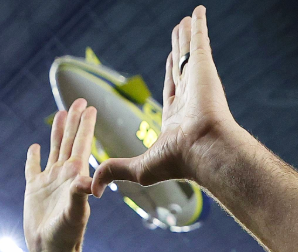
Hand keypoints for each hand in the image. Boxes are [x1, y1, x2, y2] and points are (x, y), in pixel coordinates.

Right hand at [24, 99, 97, 251]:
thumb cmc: (67, 235)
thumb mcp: (75, 213)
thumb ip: (79, 194)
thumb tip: (84, 180)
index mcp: (75, 176)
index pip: (82, 144)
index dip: (85, 125)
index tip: (90, 106)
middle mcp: (63, 176)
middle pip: (69, 141)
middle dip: (74, 121)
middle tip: (79, 100)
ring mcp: (49, 182)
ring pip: (54, 150)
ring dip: (58, 132)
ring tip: (61, 113)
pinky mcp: (34, 191)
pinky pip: (33, 169)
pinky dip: (34, 157)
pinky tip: (36, 147)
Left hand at [91, 5, 236, 194]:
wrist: (203, 151)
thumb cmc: (178, 163)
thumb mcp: (139, 169)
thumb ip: (115, 171)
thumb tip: (94, 188)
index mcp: (179, 117)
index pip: (172, 89)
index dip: (169, 74)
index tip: (168, 61)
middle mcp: (190, 96)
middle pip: (181, 67)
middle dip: (178, 51)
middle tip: (178, 34)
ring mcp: (198, 81)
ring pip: (190, 52)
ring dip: (188, 35)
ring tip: (186, 20)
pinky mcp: (203, 68)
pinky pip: (199, 40)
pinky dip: (199, 25)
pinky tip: (198, 11)